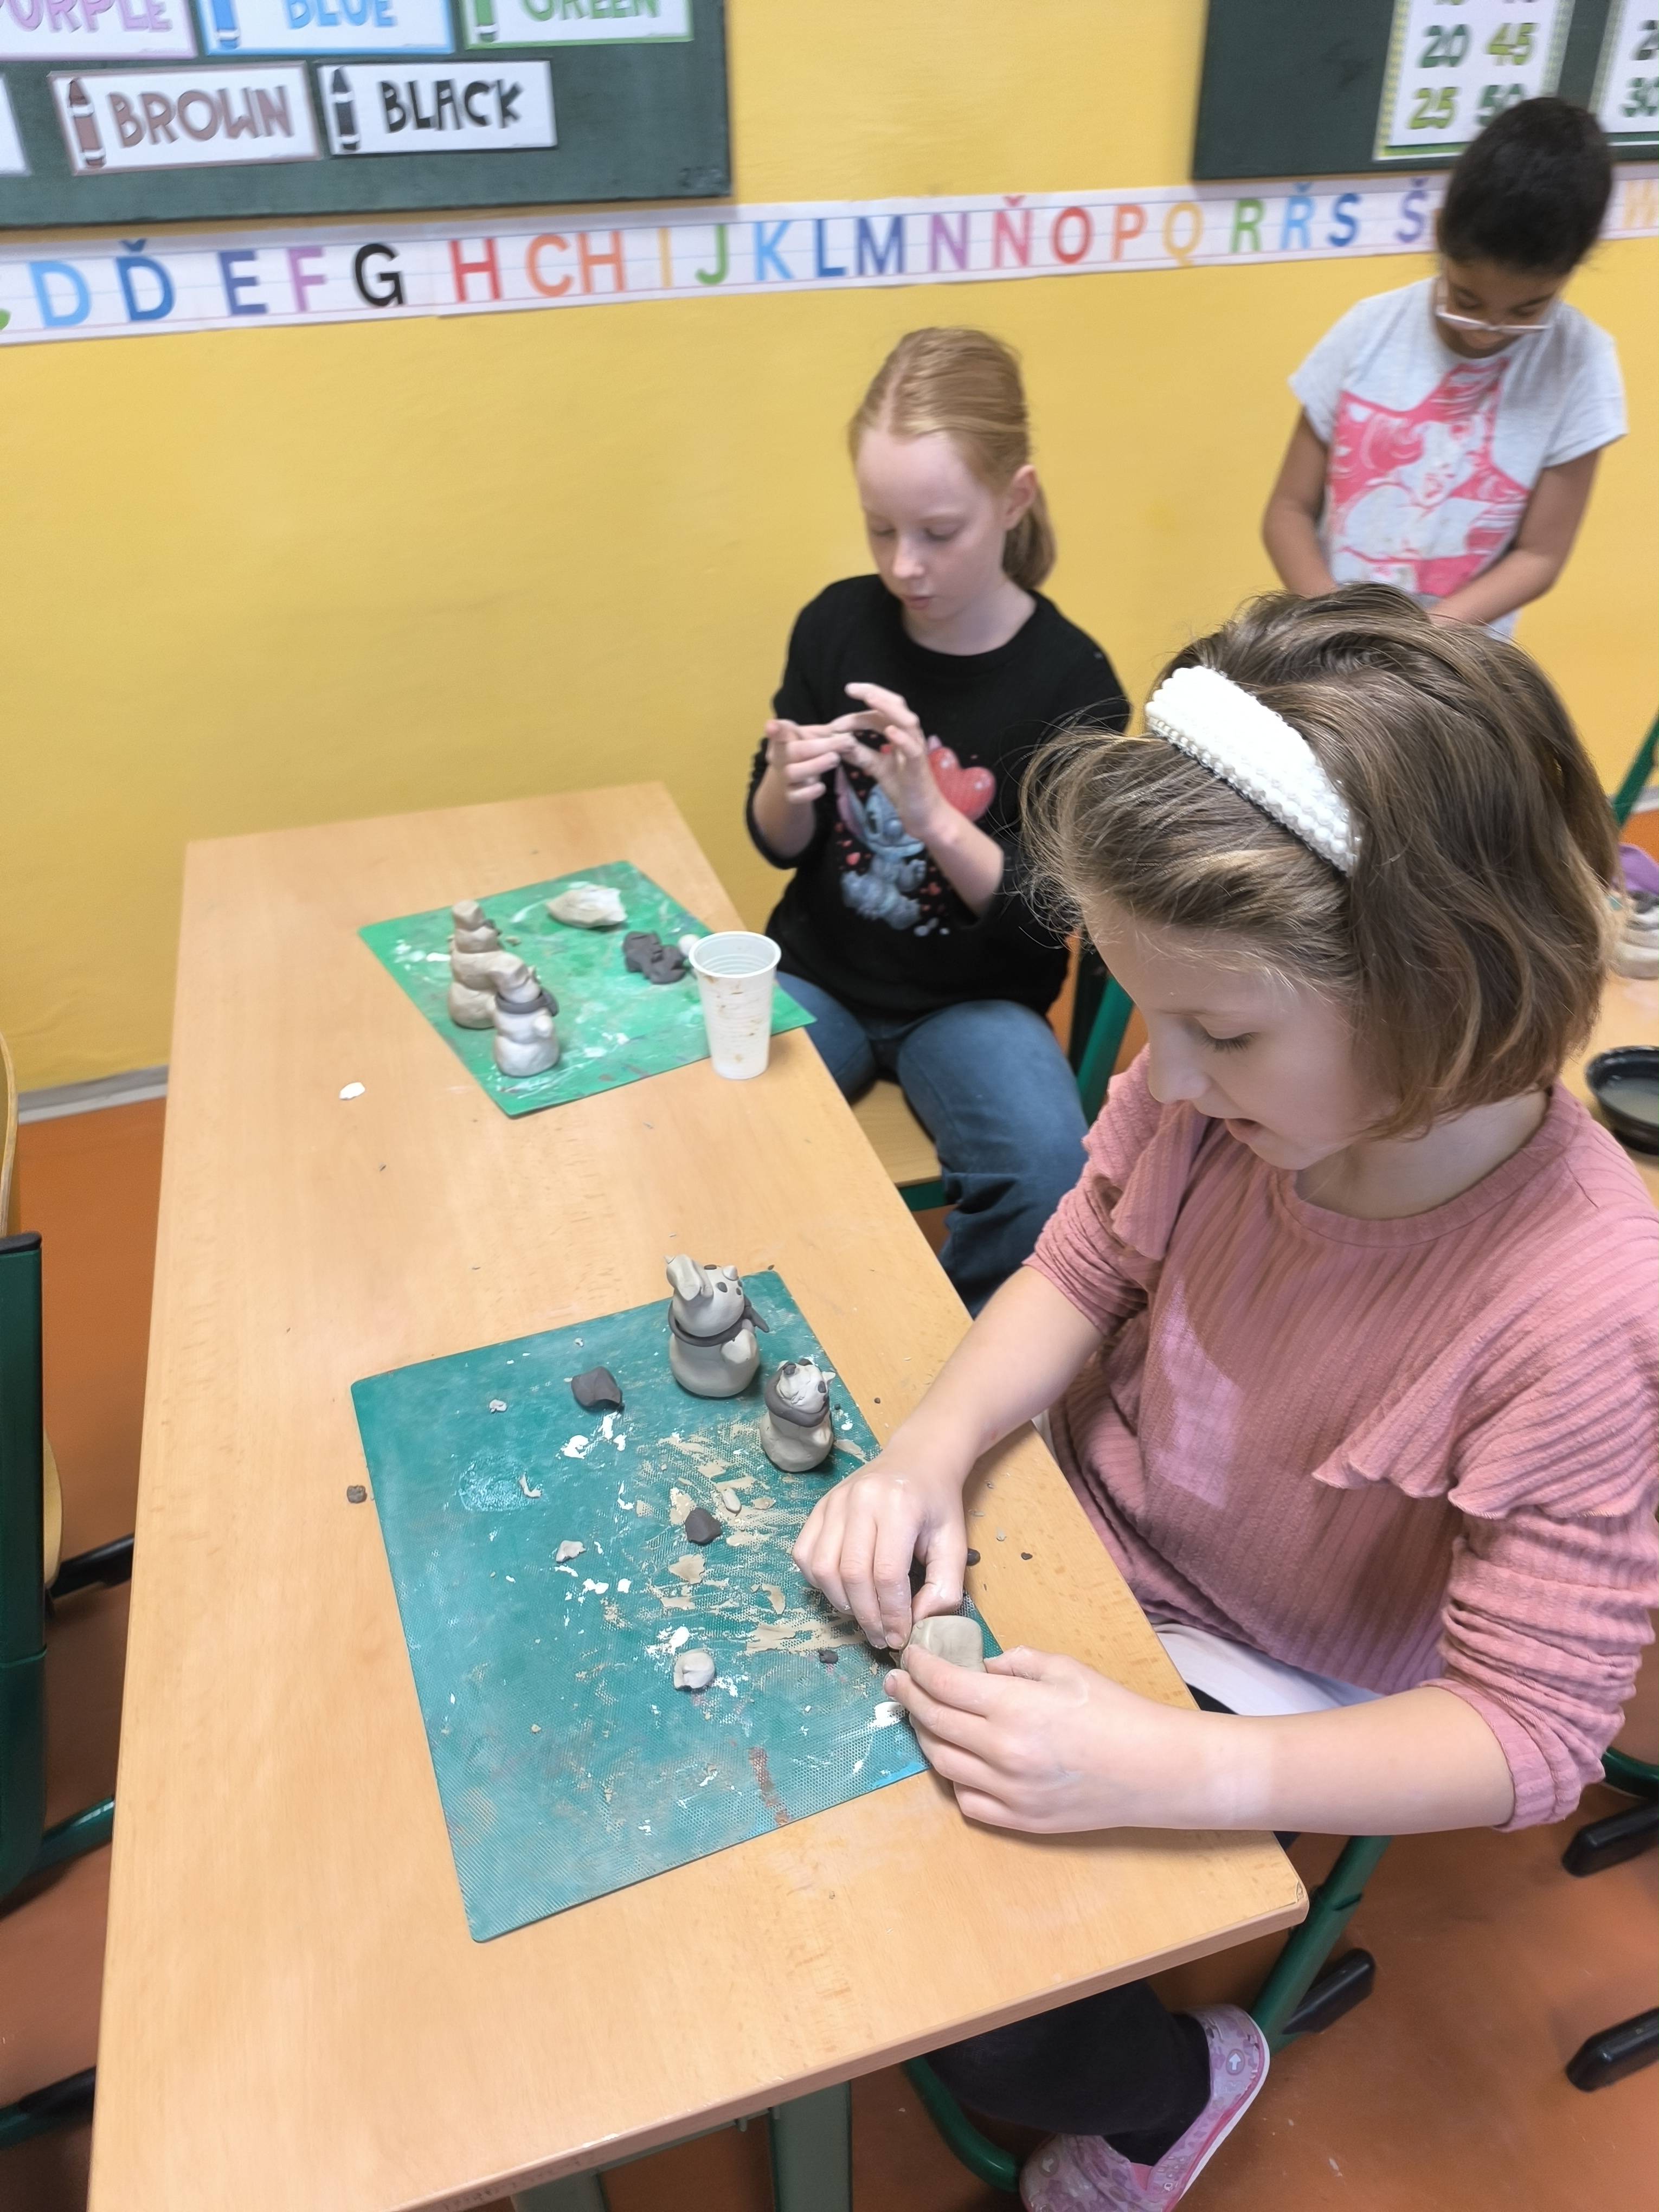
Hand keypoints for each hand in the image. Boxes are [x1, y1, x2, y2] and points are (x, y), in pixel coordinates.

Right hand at [763, 717, 848, 804]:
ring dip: (816, 765)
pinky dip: (809, 792)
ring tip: (835, 759)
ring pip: (793, 772)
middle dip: (820, 747)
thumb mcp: (813, 736)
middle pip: (793, 752)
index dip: (775, 730)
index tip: (772, 726)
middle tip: (846, 742)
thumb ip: (828, 733)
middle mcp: (779, 758)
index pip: (778, 732)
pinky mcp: (789, 795)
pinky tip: (821, 787)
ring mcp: (783, 777)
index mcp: (782, 739)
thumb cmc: (804, 750)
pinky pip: (795, 796)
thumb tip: (848, 734)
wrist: (791, 778)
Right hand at [792, 1442, 969, 1649]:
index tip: (901, 1637)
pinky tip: (844, 1589)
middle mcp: (860, 1499)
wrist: (918, 1458)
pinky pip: (805, 1555)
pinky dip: (820, 1582)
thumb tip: (917, 1624)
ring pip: (823, 1569)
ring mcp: (834, 1501)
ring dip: (842, 1603)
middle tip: (883, 1637)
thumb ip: (944, 1588)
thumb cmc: (937, 1503)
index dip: (893, 1615)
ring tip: (865, 1615)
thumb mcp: (954, 1543)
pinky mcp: (819, 1507)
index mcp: (899, 1506)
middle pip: (852, 1575)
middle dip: (867, 1617)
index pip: (887, 1575)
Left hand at [834, 684, 953, 842]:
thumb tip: (836, 741)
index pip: (881, 712)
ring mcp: (916, 751)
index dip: (862, 706)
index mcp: (900, 735)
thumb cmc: (904, 789)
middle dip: (874, 694)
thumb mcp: (876, 767)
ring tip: (869, 698)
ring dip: (887, 708)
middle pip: (896, 706)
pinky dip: (901, 738)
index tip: (842, 704)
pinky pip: (912, 749)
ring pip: (907, 721)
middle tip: (850, 688)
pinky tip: (889, 731)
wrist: (924, 815)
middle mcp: (910, 737)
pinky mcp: (919, 768)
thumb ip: (860, 753)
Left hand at [885, 1643, 1206, 1832]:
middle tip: (900, 1682)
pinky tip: (958, 1759)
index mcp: (1014, 1709)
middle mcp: (1003, 1753)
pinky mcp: (1020, 1821)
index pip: (944, 1684)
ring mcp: (1009, 1793)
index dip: (920, 1666)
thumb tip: (980, 1669)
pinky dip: (955, 1778)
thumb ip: (1015, 1664)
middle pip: (934, 1722)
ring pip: (943, 1763)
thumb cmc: (1116, 1712)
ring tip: (923, 1716)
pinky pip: (968, 1801)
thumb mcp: (1066, 1670)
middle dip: (910, 1697)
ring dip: (925, 1736)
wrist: (1157, 1771)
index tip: (910, 1655)